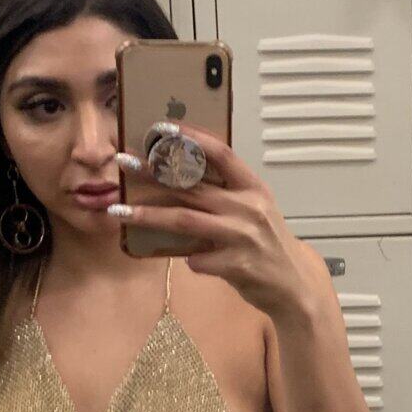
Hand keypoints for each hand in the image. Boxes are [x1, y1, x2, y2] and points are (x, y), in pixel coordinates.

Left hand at [113, 124, 316, 320]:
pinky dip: (185, 258)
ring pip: (185, 219)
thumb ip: (225, 193)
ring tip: (118, 211)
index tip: (161, 128)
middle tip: (123, 163)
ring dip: (148, 215)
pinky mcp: (236, 265)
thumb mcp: (255, 209)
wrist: (293, 283)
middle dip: (153, 172)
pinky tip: (185, 259)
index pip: (220, 153)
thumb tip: (178, 177)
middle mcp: (248, 208)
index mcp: (253, 188)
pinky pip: (197, 259)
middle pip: (192, 185)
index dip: (191, 138)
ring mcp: (242, 236)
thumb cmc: (267, 243)